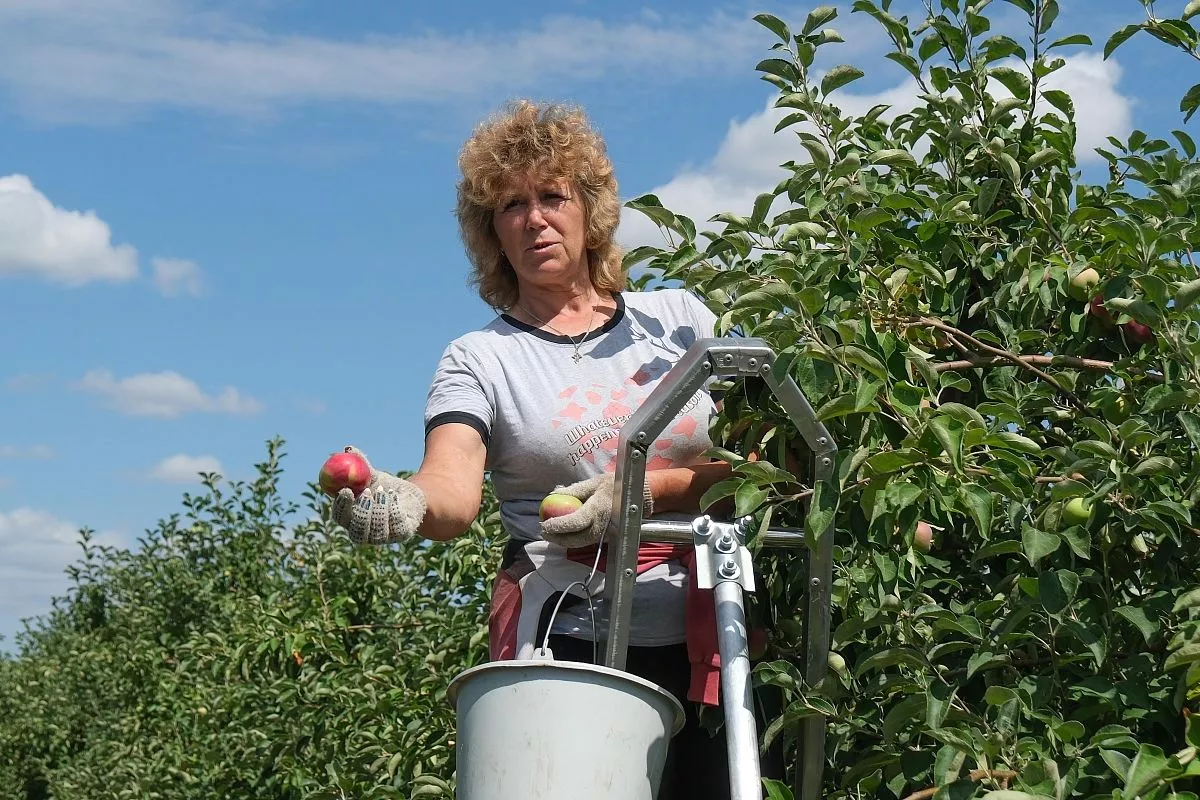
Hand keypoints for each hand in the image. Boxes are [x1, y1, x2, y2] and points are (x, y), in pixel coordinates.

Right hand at [330, 446, 426, 544]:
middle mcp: (364, 533)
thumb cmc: (386, 487)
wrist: (411, 497)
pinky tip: (396, 494)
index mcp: (351, 519)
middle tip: (366, 492)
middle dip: (361, 511)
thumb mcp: (374, 476)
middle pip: (356, 530)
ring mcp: (382, 537)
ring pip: (376, 530)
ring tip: (384, 490)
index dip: (341, 507)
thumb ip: (360, 465)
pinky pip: (396, 524)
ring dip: (380, 507)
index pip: (340, 517)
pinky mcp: (400, 535)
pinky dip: (395, 507)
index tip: (346, 490)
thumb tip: (348, 449)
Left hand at [538, 474, 652, 548]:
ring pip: (581, 543)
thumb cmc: (613, 486)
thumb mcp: (594, 482)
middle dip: (558, 538)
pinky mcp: (606, 537)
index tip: (545, 523)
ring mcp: (606, 533)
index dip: (560, 525)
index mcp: (600, 508)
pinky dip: (572, 539)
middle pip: (578, 538)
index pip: (577, 521)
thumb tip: (553, 494)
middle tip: (543, 531)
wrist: (635, 496)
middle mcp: (604, 524)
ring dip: (563, 541)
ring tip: (549, 534)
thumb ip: (574, 490)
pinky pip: (586, 541)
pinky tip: (562, 534)